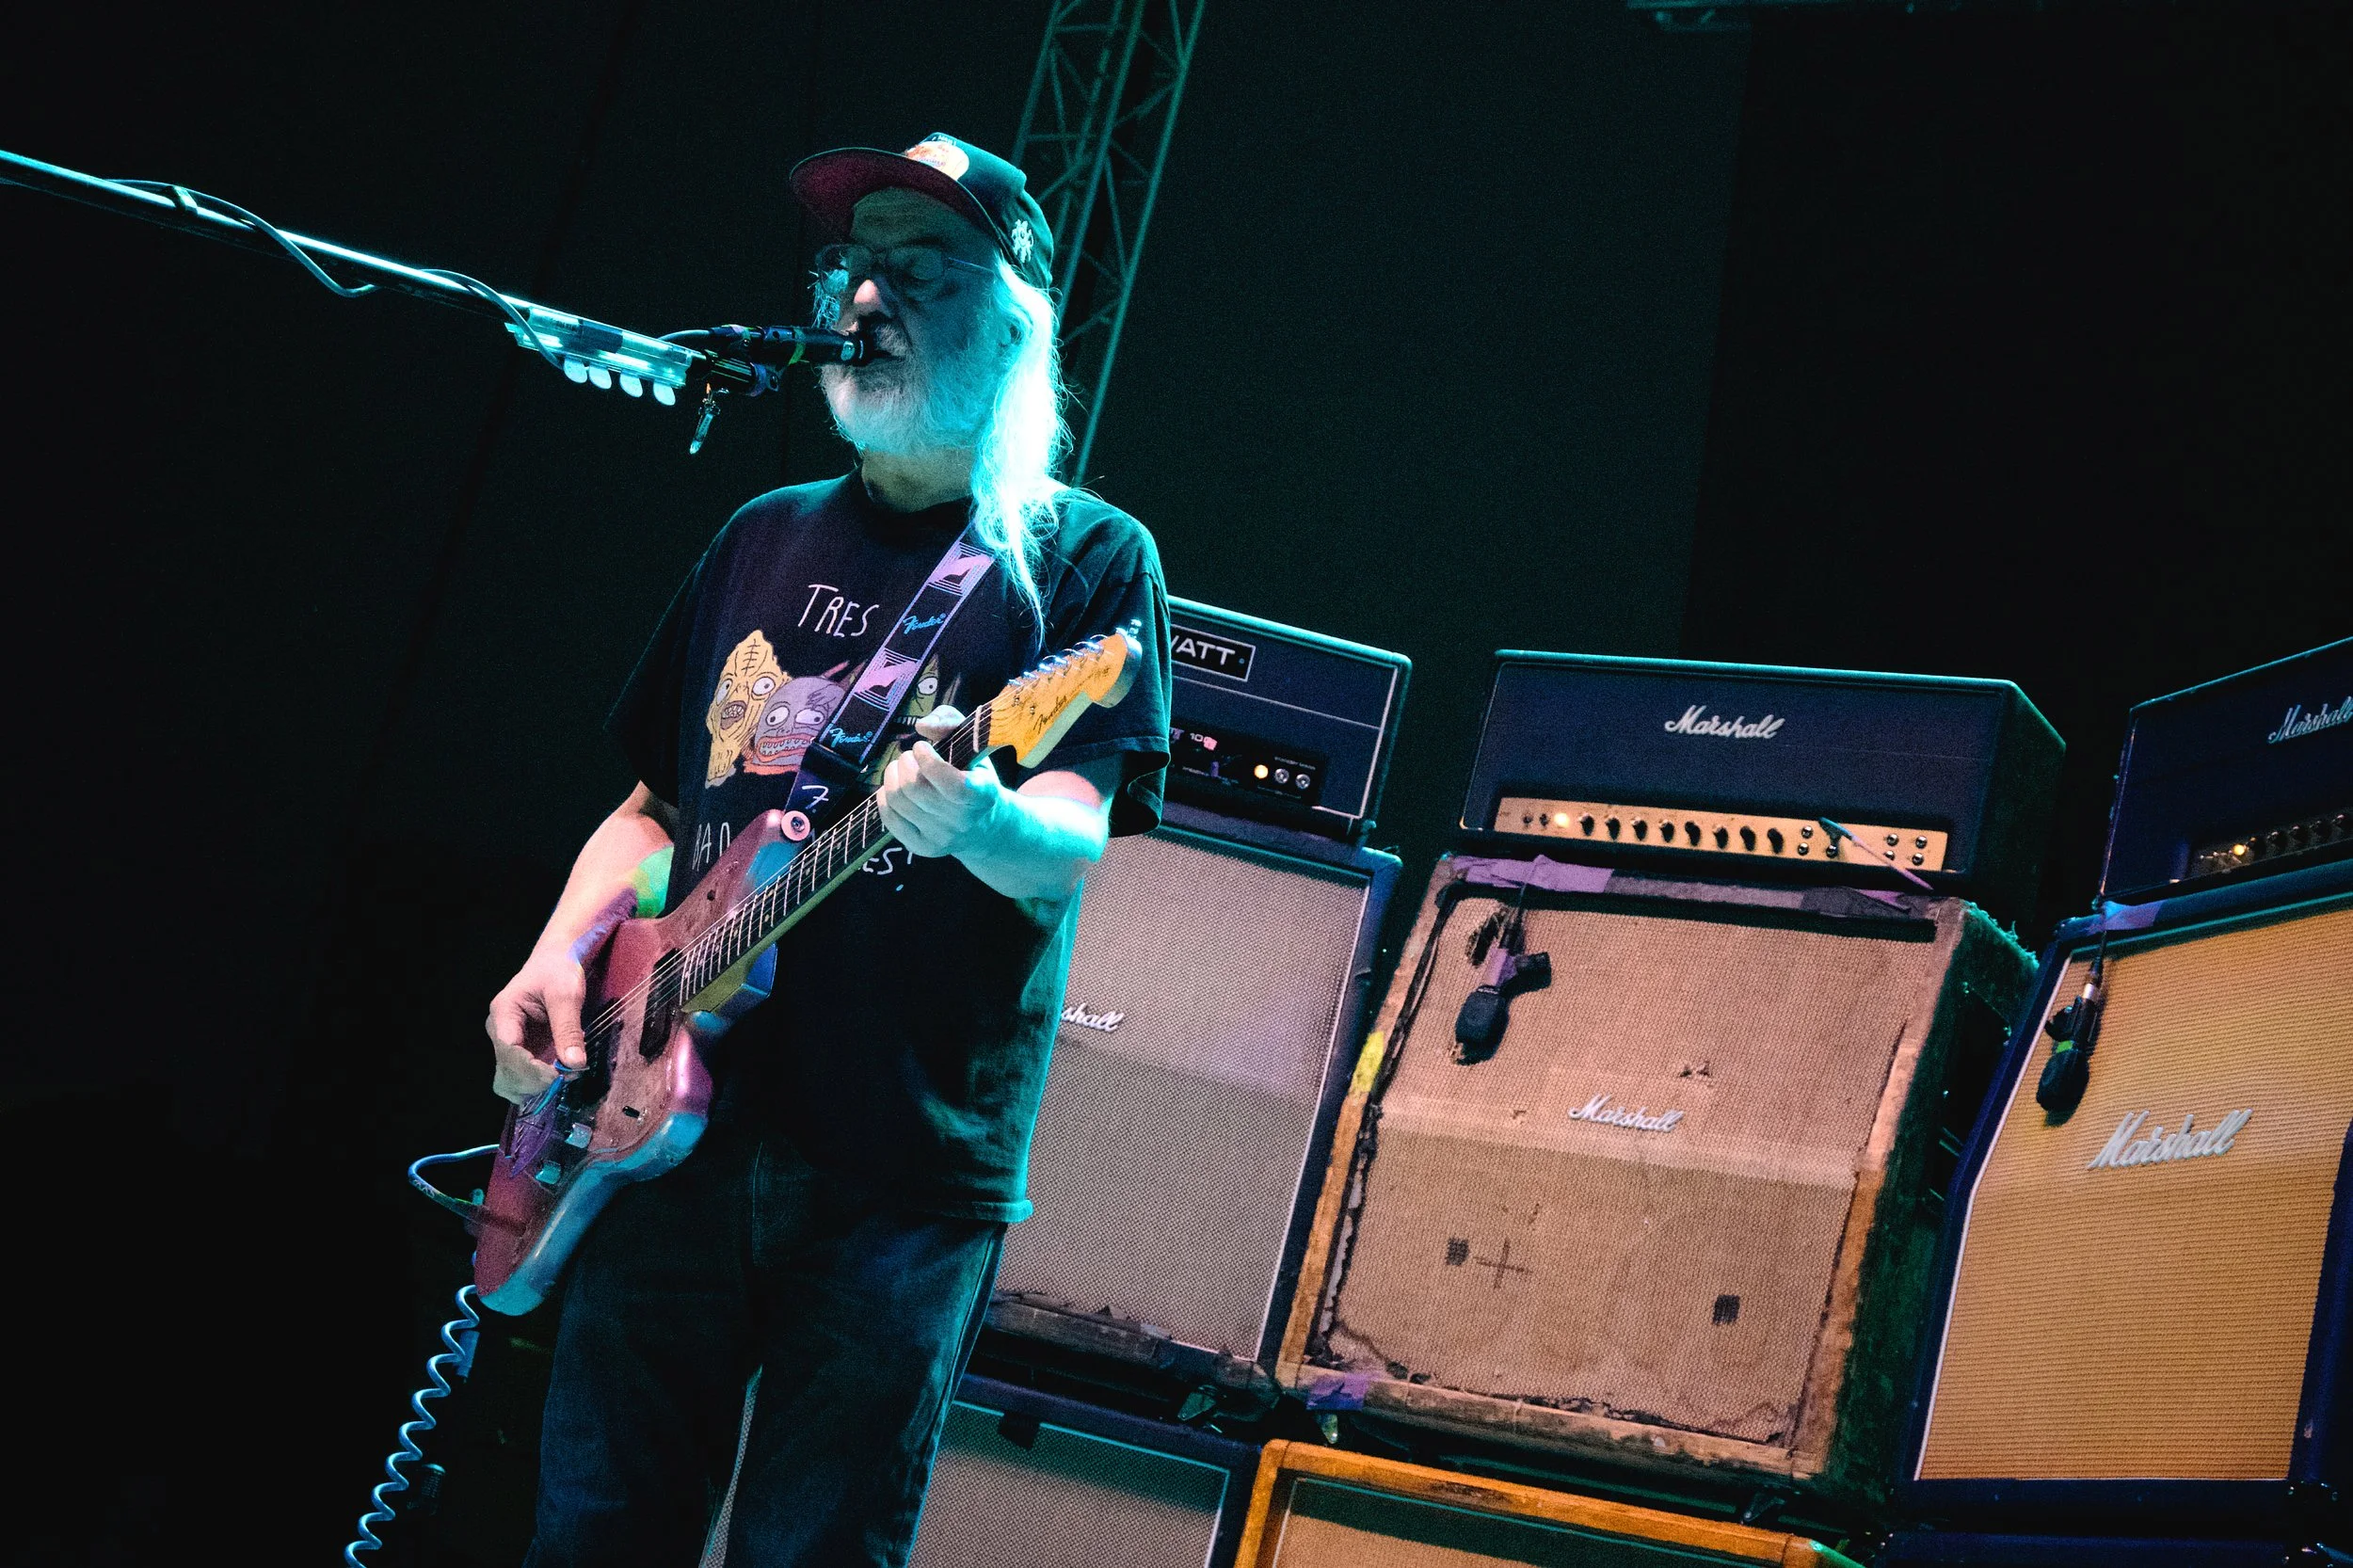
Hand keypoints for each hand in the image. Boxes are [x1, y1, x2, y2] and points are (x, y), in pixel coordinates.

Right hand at [485, 945, 588, 1104]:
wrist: (558, 959)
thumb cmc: (559, 969)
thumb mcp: (567, 994)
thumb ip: (568, 1028)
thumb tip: (574, 1064)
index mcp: (504, 1013)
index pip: (509, 1051)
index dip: (531, 1069)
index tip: (557, 1076)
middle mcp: (499, 1031)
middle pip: (506, 1071)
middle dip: (535, 1080)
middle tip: (566, 1077)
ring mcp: (508, 1042)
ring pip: (511, 1079)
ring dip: (536, 1086)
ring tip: (564, 1076)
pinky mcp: (522, 1048)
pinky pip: (523, 1075)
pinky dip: (539, 1081)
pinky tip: (560, 1075)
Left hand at [874, 706, 1005, 859]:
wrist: (985, 826)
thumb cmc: (975, 776)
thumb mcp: (973, 745)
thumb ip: (951, 722)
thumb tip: (922, 726)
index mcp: (983, 794)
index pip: (950, 783)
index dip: (928, 761)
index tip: (921, 747)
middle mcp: (964, 821)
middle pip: (914, 788)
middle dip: (904, 763)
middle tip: (908, 757)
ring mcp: (943, 838)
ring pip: (899, 800)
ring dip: (892, 776)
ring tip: (900, 769)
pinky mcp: (923, 848)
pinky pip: (890, 819)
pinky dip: (884, 797)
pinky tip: (893, 788)